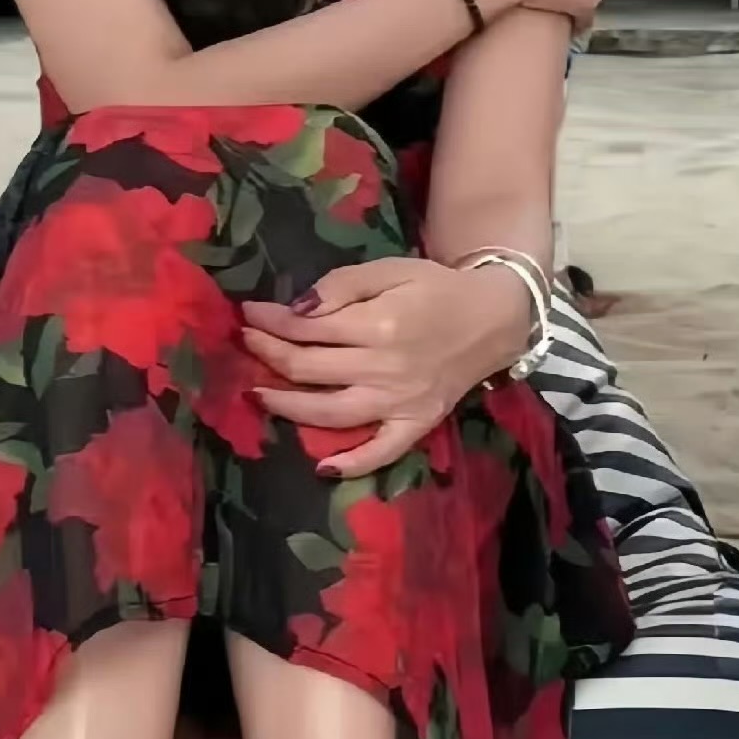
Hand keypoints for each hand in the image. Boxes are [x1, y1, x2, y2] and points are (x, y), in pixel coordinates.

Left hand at [240, 257, 538, 478]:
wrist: (493, 317)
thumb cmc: (435, 288)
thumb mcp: (389, 269)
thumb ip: (341, 286)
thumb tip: (296, 310)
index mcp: (378, 323)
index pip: (307, 328)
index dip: (271, 320)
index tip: (249, 314)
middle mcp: (385, 367)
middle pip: (310, 368)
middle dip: (269, 354)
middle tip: (245, 344)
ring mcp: (400, 402)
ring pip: (331, 413)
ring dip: (288, 407)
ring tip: (257, 395)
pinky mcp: (417, 424)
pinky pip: (382, 452)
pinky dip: (353, 464)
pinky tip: (322, 468)